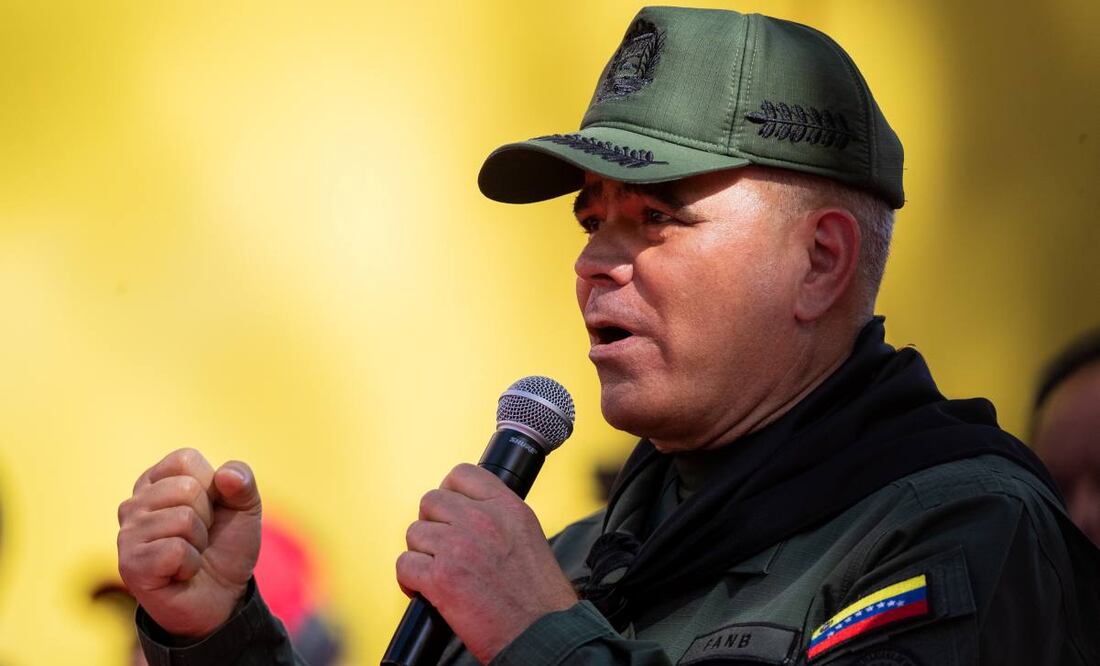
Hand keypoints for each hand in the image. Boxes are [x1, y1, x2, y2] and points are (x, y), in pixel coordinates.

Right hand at [117, 448, 261, 637]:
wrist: (222, 596)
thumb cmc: (225, 546)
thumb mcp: (245, 508)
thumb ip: (242, 482)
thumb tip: (226, 475)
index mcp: (156, 481)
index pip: (185, 459)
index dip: (212, 485)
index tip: (210, 509)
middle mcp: (134, 504)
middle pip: (186, 489)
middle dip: (207, 517)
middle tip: (200, 537)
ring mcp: (127, 534)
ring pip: (182, 519)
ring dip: (199, 542)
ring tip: (190, 554)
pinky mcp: (130, 565)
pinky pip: (175, 550)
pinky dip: (190, 564)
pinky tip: (180, 572)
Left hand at [396, 463, 577, 663]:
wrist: (542, 634)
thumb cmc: (539, 596)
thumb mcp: (528, 536)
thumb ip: (498, 518)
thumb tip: (466, 512)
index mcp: (507, 507)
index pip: (463, 474)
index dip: (448, 491)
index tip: (449, 510)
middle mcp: (482, 520)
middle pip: (430, 501)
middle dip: (432, 524)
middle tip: (442, 547)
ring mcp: (458, 546)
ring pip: (414, 532)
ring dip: (421, 553)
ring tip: (438, 573)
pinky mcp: (440, 577)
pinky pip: (404, 564)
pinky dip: (410, 580)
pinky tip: (426, 591)